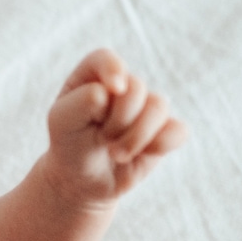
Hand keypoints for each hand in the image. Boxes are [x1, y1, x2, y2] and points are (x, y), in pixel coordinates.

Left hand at [41, 49, 187, 204]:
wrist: (82, 181)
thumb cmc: (70, 144)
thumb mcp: (62, 122)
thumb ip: (83, 100)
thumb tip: (117, 91)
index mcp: (93, 75)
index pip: (105, 59)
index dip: (113, 70)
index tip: (114, 89)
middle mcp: (124, 86)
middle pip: (137, 88)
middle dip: (118, 120)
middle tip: (101, 138)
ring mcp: (147, 106)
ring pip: (159, 106)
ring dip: (136, 137)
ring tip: (116, 153)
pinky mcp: (165, 130)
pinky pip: (178, 130)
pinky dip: (159, 146)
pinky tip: (141, 155)